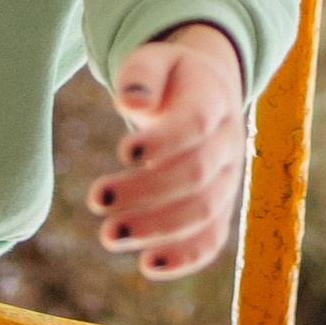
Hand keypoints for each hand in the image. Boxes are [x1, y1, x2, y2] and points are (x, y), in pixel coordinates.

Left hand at [90, 26, 248, 278]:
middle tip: (97, 200)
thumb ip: (141, 75)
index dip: (164, 140)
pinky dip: (185, 257)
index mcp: (214, 98)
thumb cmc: (169, 79)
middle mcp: (228, 143)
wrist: (206, 95)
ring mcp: (228, 181)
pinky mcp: (220, 211)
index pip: (196, 122)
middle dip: (147, 191)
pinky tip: (148, 264)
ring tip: (109, 234)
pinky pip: (211, 239)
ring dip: (157, 228)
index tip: (122, 150)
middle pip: (197, 174)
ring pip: (204, 212)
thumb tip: (130, 103)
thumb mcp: (154, 60)